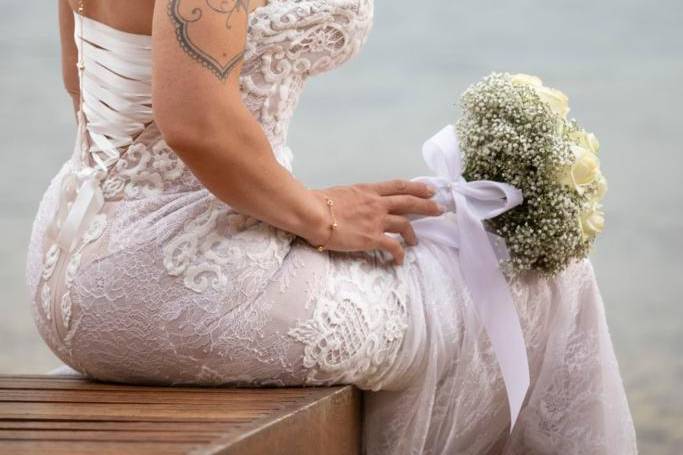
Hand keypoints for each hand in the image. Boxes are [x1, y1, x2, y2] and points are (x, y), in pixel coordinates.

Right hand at [303, 180, 443, 264]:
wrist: (313, 213)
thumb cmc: (318, 202)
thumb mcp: (340, 193)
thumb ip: (353, 199)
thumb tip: (353, 204)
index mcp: (368, 191)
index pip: (398, 186)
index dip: (416, 187)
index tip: (429, 189)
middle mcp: (376, 204)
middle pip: (409, 202)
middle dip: (426, 206)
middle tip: (439, 209)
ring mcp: (376, 221)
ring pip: (405, 224)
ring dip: (414, 233)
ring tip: (417, 241)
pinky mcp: (372, 238)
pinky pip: (393, 247)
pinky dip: (399, 254)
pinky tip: (399, 260)